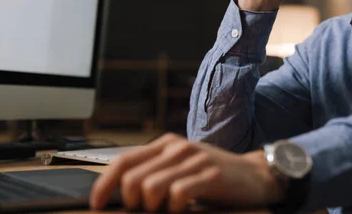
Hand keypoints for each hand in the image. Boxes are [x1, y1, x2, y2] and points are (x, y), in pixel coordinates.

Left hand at [89, 133, 286, 212]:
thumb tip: (121, 193)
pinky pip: (177, 194)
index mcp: (166, 144)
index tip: (96, 204)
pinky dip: (176, 207)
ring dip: (153, 207)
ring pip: (151, 188)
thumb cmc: (213, 174)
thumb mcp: (182, 166)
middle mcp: (177, 148)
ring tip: (167, 209)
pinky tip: (184, 208)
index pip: (123, 161)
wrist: (254, 175)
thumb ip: (155, 172)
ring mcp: (194, 160)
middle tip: (146, 210)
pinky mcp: (209, 175)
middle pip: (132, 179)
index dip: (104, 184)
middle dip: (132, 203)